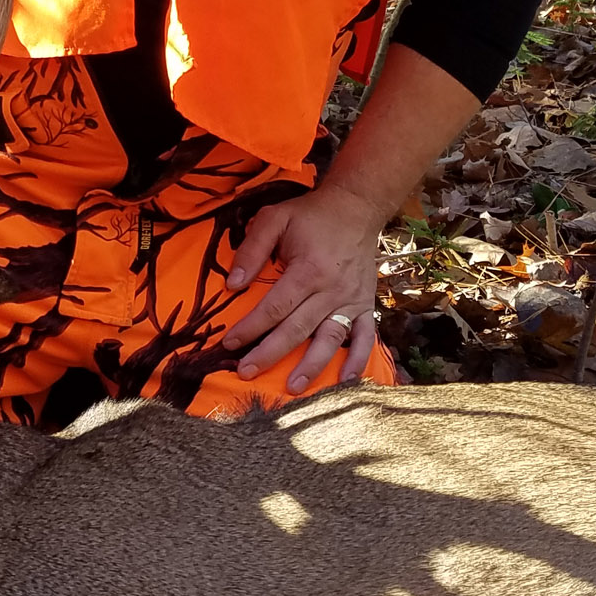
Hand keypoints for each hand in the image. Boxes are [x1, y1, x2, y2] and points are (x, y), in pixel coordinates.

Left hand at [221, 181, 383, 392]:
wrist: (357, 208)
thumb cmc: (311, 215)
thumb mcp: (275, 218)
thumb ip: (252, 249)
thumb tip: (233, 284)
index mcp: (307, 270)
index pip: (274, 307)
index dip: (250, 328)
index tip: (229, 344)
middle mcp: (331, 290)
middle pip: (297, 329)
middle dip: (269, 354)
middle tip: (245, 373)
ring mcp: (351, 300)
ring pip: (330, 339)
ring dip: (312, 366)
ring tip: (294, 387)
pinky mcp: (366, 305)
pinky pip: (365, 337)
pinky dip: (358, 360)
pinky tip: (345, 380)